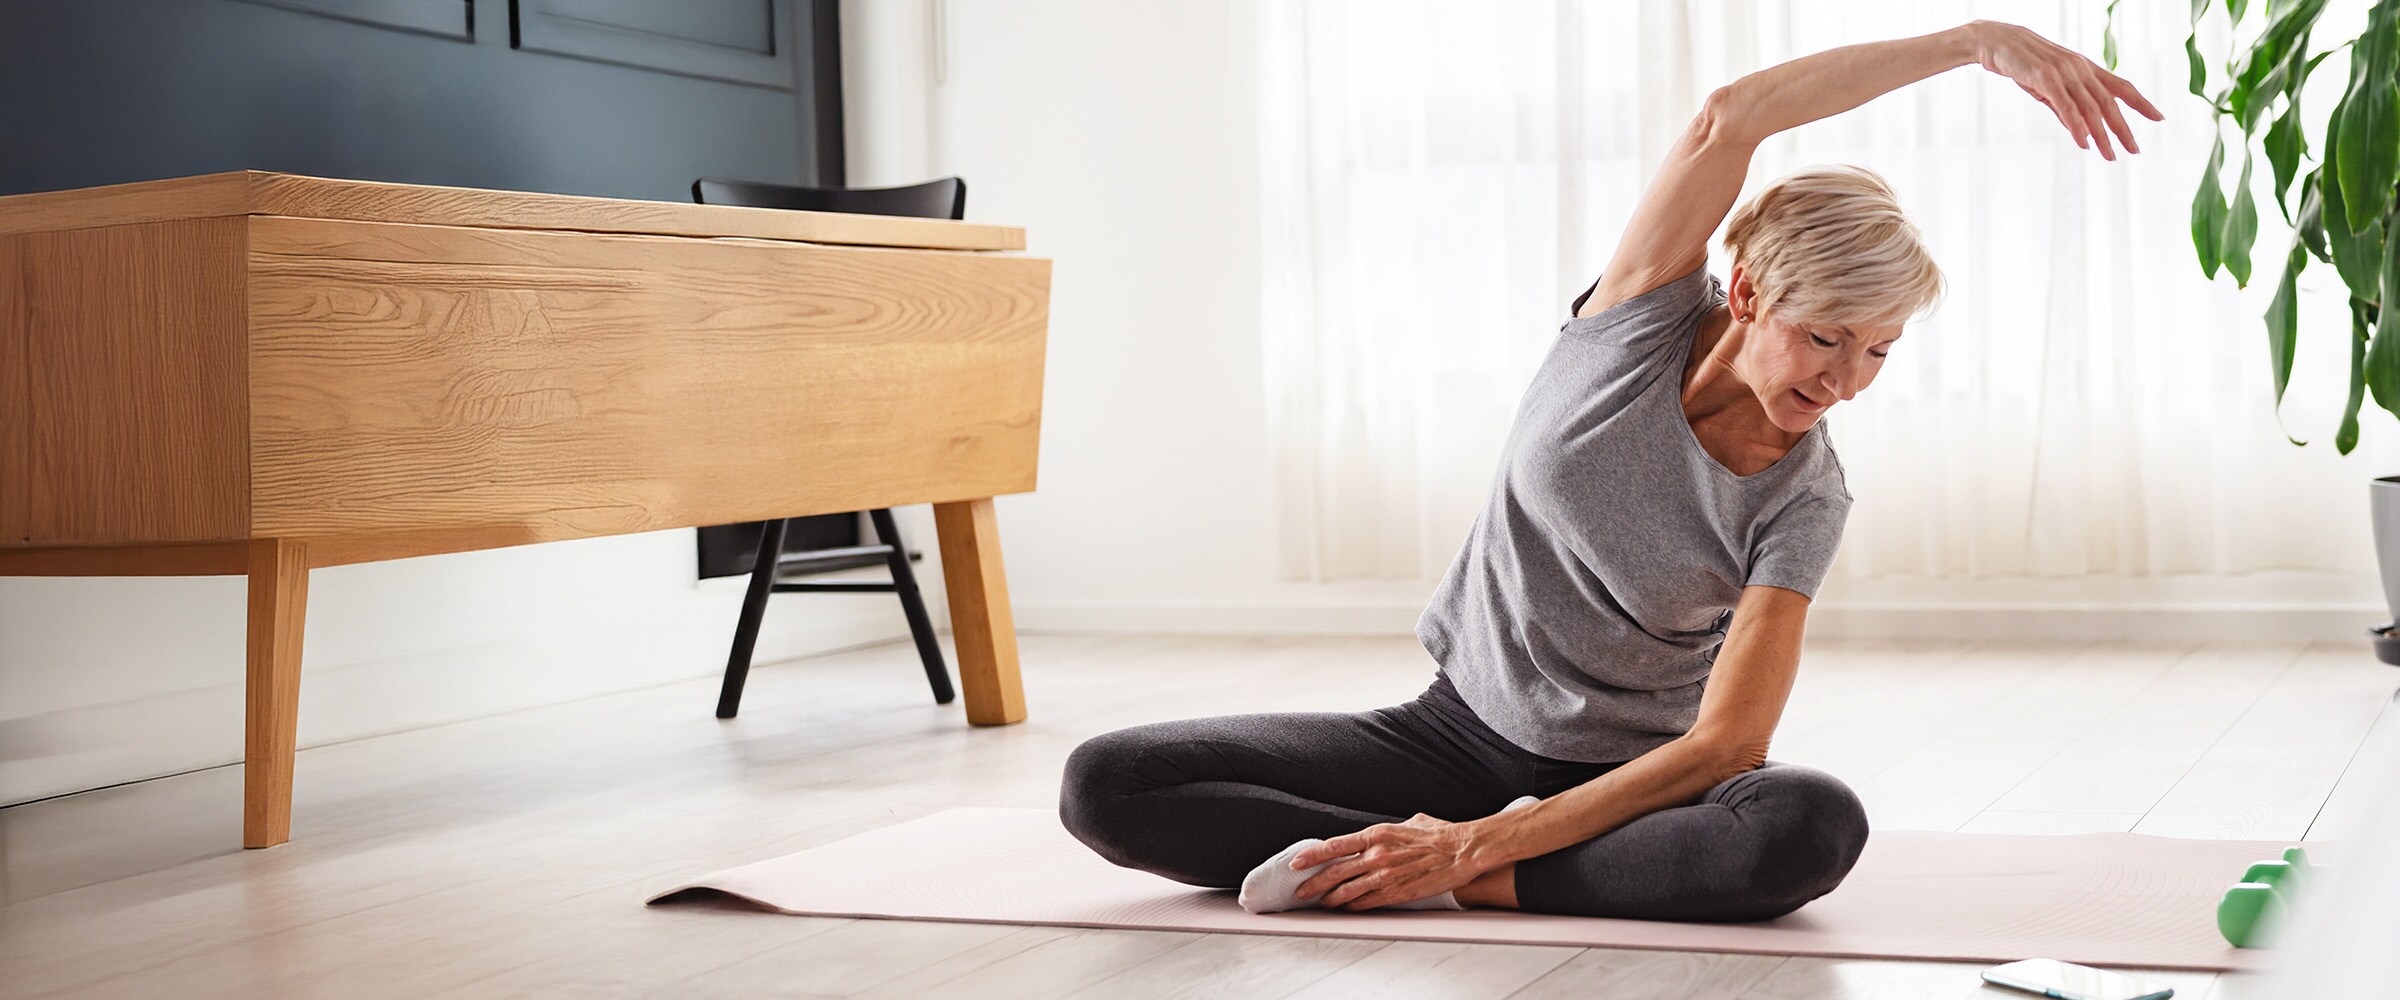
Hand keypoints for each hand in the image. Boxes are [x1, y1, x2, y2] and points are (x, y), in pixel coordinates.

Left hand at [1290, 813, 1490, 911]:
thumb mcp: (1408, 823)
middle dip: (1313, 883)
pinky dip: (1354, 906)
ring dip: (1331, 899)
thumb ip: (1388, 831)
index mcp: (1376, 834)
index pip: (1334, 846)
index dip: (1312, 856)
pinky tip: (1346, 908)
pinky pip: (1368, 902)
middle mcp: (1376, 854)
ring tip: (1321, 903)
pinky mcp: (1398, 892)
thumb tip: (1380, 835)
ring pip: (1348, 890)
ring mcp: (1386, 875)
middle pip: (1335, 872)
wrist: (1463, 850)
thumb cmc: (1439, 835)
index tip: (1296, 863)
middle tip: (1300, 891)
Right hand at [1967, 20, 2162, 159]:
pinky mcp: (2046, 79)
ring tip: (2110, 156)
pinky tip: (2084, 143)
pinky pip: (2067, 107)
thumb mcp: (2048, 87)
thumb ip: (2066, 108)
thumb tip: (2083, 132)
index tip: (2159, 118)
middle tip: (2135, 150)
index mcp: (2086, 68)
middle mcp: (2081, 69)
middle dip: (2124, 129)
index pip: (2121, 87)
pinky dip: (2076, 127)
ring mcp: (2065, 73)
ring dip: (2103, 135)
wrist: (1998, 42)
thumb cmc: (2023, 64)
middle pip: (2110, 103)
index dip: (2141, 103)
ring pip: (2091, 109)